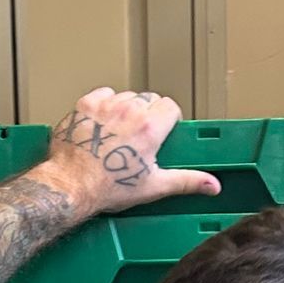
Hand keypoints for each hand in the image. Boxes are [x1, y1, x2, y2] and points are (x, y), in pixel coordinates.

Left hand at [44, 89, 218, 215]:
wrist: (70, 186)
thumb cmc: (108, 187)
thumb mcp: (154, 186)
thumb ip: (187, 181)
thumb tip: (213, 185)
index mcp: (149, 127)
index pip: (170, 106)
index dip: (168, 119)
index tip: (162, 132)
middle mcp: (128, 110)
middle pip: (148, 99)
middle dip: (147, 114)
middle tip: (138, 137)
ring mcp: (105, 105)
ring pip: (125, 96)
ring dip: (126, 109)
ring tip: (119, 132)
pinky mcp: (85, 105)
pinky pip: (102, 95)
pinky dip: (104, 105)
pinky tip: (102, 124)